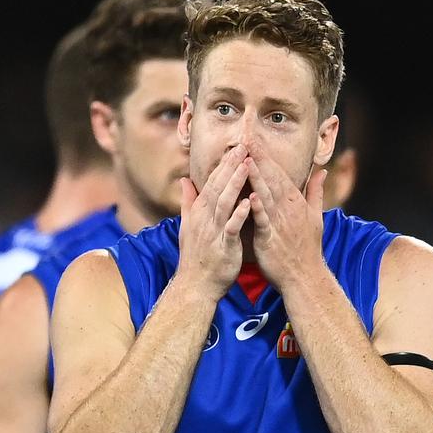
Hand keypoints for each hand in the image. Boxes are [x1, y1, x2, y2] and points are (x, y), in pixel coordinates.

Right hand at [176, 145, 251, 298]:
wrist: (196, 285)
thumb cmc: (196, 256)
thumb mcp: (189, 225)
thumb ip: (189, 201)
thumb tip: (184, 180)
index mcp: (199, 212)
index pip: (211, 183)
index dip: (223, 165)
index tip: (235, 148)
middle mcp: (204, 218)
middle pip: (217, 187)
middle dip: (230, 167)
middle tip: (243, 147)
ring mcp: (213, 231)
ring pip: (224, 203)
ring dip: (235, 184)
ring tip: (247, 166)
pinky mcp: (223, 246)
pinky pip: (231, 227)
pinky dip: (238, 214)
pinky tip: (247, 202)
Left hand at [245, 145, 326, 290]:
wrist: (305, 276)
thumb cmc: (306, 248)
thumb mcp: (316, 217)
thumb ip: (316, 192)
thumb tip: (322, 171)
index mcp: (296, 202)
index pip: (280, 174)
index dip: (267, 157)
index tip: (254, 140)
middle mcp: (289, 209)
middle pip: (272, 179)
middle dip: (260, 159)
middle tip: (247, 139)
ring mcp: (280, 223)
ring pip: (267, 195)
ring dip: (256, 177)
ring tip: (246, 160)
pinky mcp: (271, 238)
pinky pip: (264, 221)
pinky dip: (258, 208)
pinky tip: (251, 196)